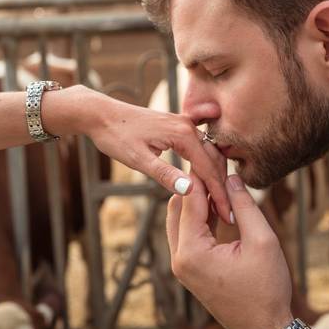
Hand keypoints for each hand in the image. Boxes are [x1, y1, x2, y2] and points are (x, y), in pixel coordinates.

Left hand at [76, 87, 231, 222]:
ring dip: (216, 177)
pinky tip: (206, 181)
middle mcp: (188, 126)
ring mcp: (184, 124)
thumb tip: (190, 189)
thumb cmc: (116, 136)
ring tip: (219, 202)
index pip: (208, 169)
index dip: (218, 194)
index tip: (226, 214)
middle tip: (227, 213)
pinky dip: (206, 165)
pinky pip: (199, 147)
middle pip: (214, 160)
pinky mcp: (177, 126)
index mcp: (182, 134)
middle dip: (222, 187)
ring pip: (209, 153)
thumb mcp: (138, 160)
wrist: (101, 114)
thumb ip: (165, 174)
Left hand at [167, 173, 293, 328]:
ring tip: (218, 179)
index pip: (190, 199)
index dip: (201, 174)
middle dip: (195, 184)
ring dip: (198, 200)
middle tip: (213, 161)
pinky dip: (201, 217)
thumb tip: (231, 177)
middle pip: (178, 207)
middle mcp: (180, 258)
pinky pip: (188, 235)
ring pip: (180, 220)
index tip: (209, 151)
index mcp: (192, 252)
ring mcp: (183, 266)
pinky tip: (220, 204)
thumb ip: (245, 206)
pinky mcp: (190, 270)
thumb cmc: (266, 288)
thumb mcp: (262, 241)